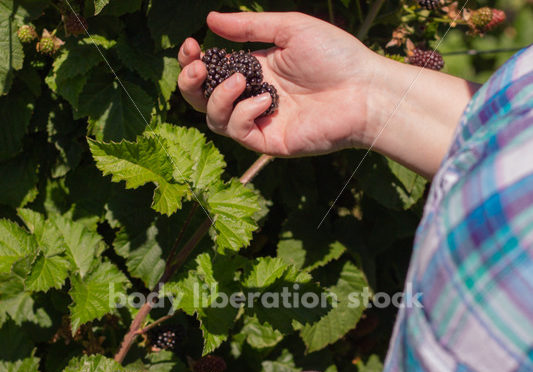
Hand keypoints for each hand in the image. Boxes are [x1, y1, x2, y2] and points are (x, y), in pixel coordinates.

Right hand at [178, 11, 381, 156]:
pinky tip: (264, 101)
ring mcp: (260, 122)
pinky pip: (239, 132)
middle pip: (203, 99)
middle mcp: (253, 97)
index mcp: (256, 70)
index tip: (191, 45)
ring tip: (241, 79)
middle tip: (197, 67)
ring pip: (215, 119)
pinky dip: (243, 114)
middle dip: (190, 83)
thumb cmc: (335, 56)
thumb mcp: (289, 29)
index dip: (194, 61)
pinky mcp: (270, 142)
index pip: (212, 72)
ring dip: (218, 97)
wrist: (364, 90)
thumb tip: (210, 20)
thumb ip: (249, 27)